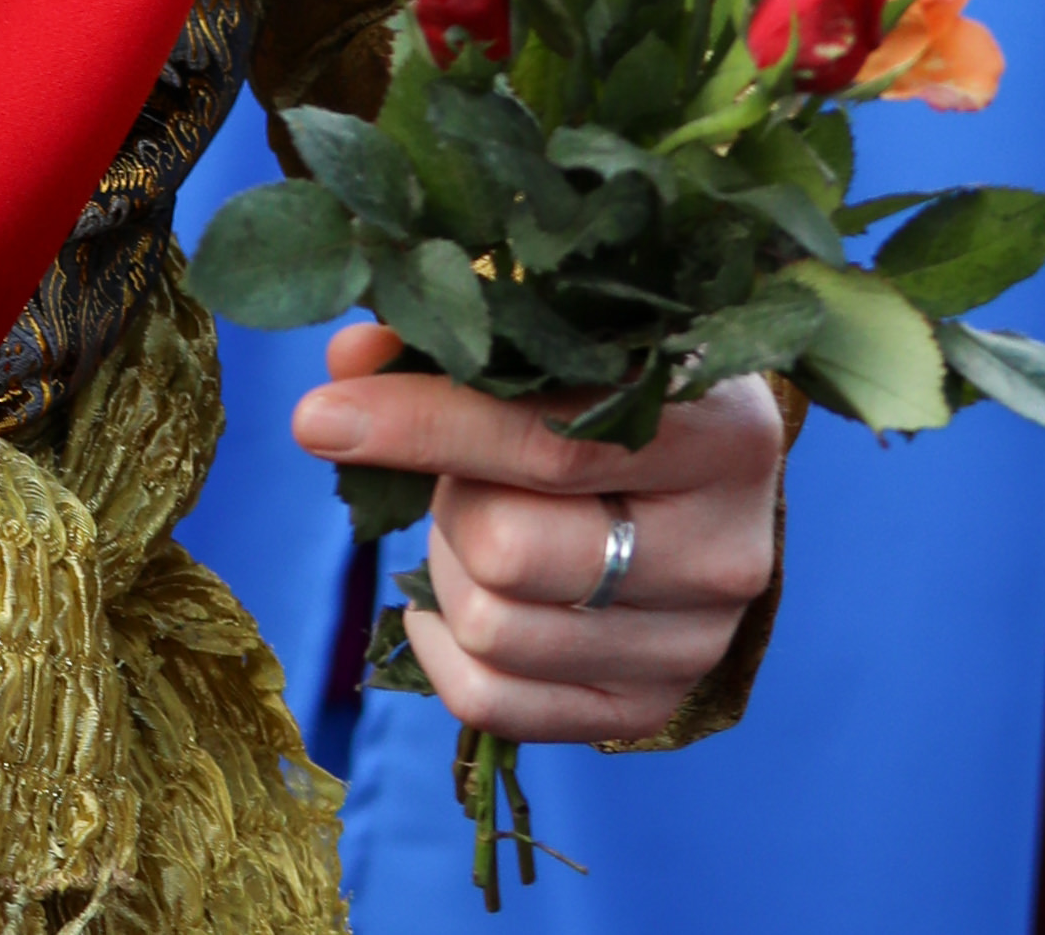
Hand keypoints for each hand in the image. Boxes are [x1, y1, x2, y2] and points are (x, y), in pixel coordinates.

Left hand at [295, 318, 786, 741]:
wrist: (706, 476)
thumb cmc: (615, 383)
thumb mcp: (559, 339)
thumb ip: (455, 339)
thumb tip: (350, 362)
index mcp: (720, 432)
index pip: (546, 443)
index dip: (420, 426)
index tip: (318, 418)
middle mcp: (725, 549)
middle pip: (508, 551)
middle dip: (449, 503)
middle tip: (458, 474)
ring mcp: (697, 643)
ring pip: (494, 629)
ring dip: (449, 570)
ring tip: (475, 526)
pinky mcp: (653, 706)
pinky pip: (496, 705)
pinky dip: (441, 650)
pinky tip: (444, 600)